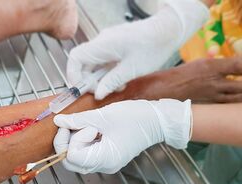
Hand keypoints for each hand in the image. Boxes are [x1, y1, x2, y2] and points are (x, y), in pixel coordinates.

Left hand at [53, 99, 191, 173]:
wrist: (158, 120)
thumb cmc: (136, 118)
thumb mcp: (103, 116)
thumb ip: (78, 120)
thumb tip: (58, 120)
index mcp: (105, 159)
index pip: (72, 156)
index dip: (68, 139)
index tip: (74, 124)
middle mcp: (104, 166)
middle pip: (71, 161)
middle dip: (67, 141)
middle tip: (75, 124)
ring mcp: (106, 163)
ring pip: (78, 158)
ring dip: (75, 140)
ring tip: (87, 125)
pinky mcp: (108, 156)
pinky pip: (87, 153)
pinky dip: (83, 141)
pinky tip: (92, 128)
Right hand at [67, 0, 208, 99]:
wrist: (168, 30)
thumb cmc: (153, 46)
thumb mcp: (132, 70)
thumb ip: (111, 82)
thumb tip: (98, 94)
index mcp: (102, 45)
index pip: (75, 58)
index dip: (73, 75)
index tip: (80, 89)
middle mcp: (101, 42)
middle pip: (83, 63)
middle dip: (90, 81)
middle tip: (102, 92)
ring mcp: (108, 42)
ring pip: (94, 63)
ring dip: (101, 78)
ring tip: (117, 86)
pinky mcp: (115, 45)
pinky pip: (104, 60)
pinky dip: (108, 72)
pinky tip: (121, 79)